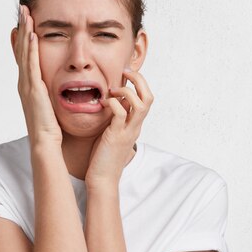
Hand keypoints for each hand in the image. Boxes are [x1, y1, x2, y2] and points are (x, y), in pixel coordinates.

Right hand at [13, 5, 62, 147]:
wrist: (46, 143)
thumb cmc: (52, 127)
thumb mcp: (52, 103)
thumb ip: (53, 91)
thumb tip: (62, 83)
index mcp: (29, 84)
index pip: (26, 55)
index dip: (25, 36)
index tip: (27, 19)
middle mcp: (25, 82)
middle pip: (22, 48)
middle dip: (23, 27)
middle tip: (23, 8)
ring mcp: (27, 84)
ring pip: (25, 52)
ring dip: (25, 31)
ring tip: (26, 13)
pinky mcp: (33, 88)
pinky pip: (32, 64)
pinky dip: (31, 48)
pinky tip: (33, 34)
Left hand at [85, 69, 153, 187]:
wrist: (102, 178)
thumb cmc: (103, 156)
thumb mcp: (112, 132)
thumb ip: (115, 118)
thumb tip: (112, 101)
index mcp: (135, 124)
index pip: (147, 98)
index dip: (140, 82)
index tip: (126, 74)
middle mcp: (135, 126)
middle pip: (149, 98)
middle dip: (139, 80)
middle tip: (125, 72)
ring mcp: (127, 131)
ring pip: (141, 105)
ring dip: (127, 91)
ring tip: (113, 89)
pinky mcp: (116, 136)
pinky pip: (120, 114)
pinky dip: (113, 103)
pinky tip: (103, 103)